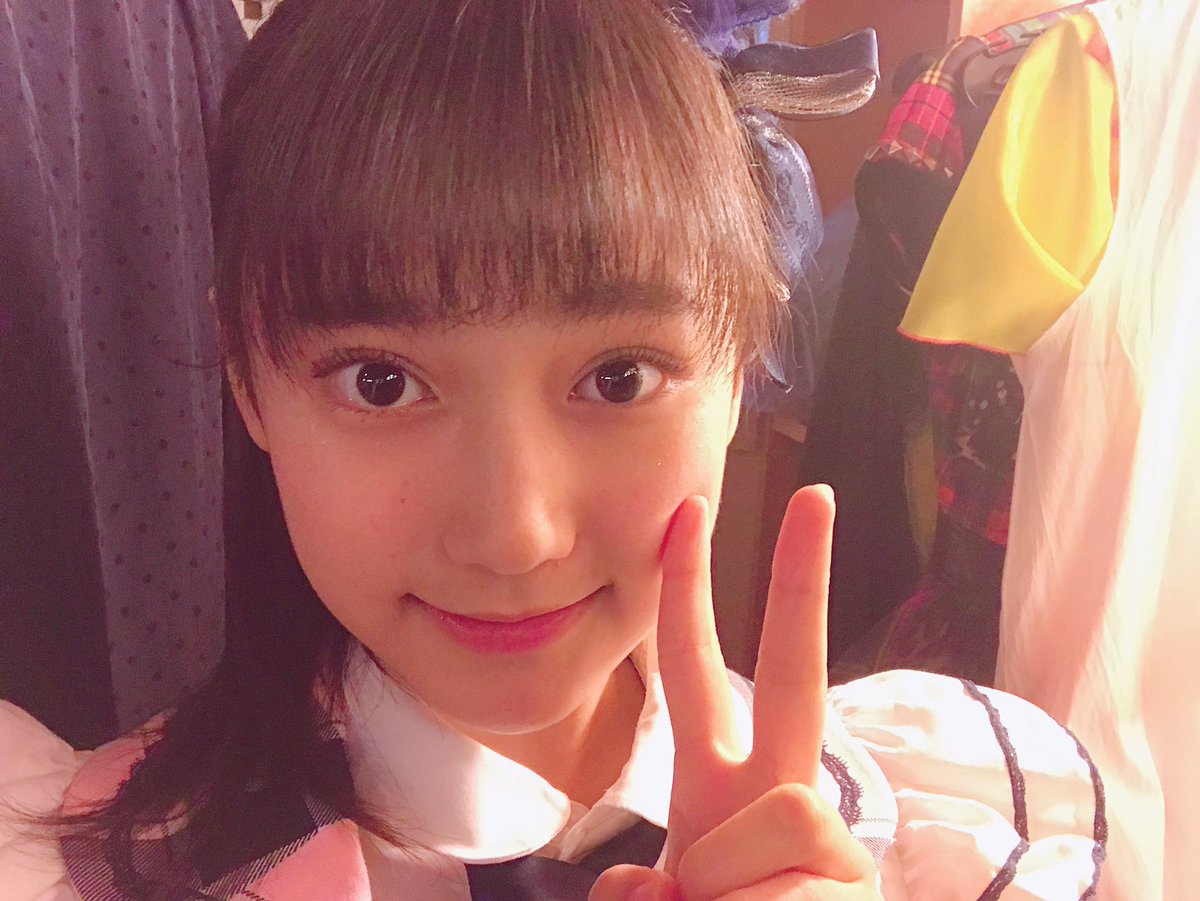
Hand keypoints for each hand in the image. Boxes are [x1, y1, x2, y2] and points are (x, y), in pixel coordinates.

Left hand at [591, 486, 877, 900]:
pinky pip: (776, 892)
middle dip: (802, 581)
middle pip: (796, 672)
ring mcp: (828, 839)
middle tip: (815, 494)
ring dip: (722, 892)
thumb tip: (649, 883)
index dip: (685, 595)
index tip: (688, 513)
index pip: (700, 673)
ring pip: (772, 823)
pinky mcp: (856, 884)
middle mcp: (783, 795)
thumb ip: (645, 879)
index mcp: (725, 788)